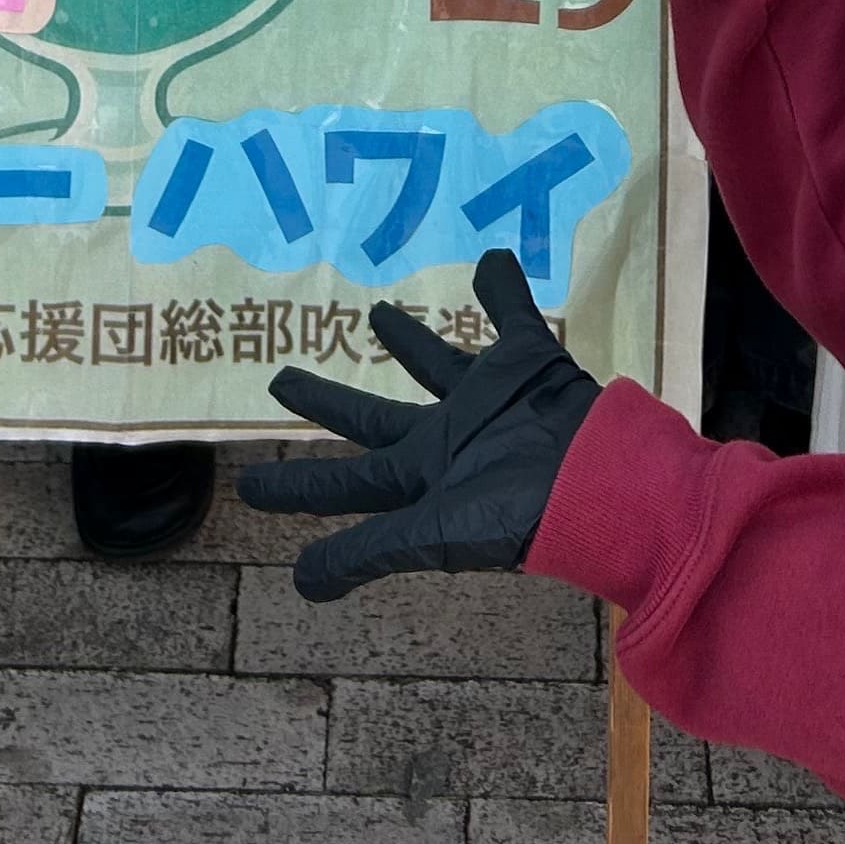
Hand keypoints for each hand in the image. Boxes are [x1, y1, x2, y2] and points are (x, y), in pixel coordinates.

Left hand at [237, 251, 599, 596]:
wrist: (597, 484)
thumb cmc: (514, 513)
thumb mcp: (431, 536)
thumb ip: (367, 553)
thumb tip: (298, 584)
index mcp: (418, 477)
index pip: (342, 482)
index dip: (295, 487)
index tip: (247, 489)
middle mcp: (443, 438)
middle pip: (370, 418)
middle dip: (327, 402)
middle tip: (279, 380)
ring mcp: (484, 400)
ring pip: (433, 362)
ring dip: (406, 339)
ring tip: (376, 314)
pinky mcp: (525, 361)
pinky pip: (510, 312)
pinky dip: (501, 285)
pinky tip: (493, 259)